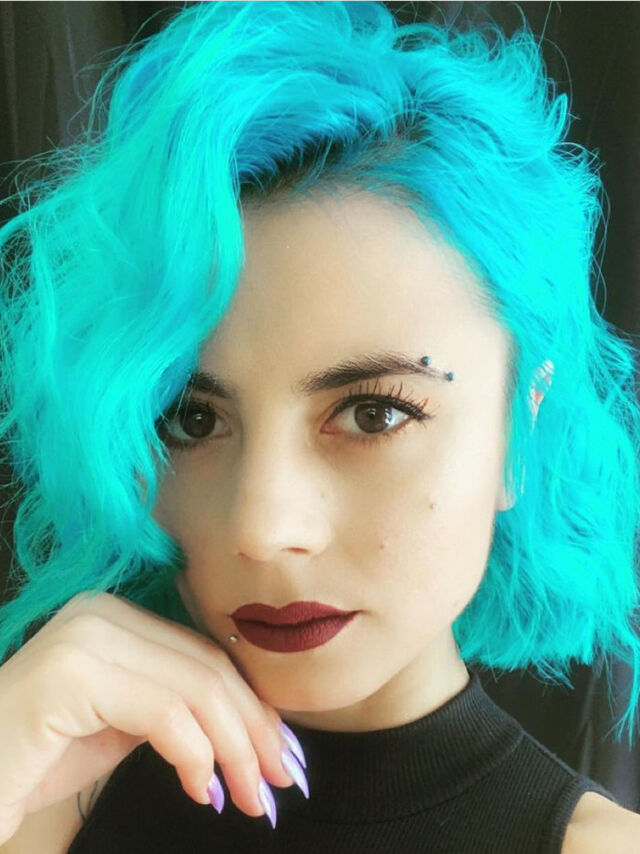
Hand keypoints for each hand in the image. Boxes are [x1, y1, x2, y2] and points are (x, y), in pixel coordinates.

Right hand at [0, 591, 298, 844]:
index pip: (206, 652)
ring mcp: (85, 637)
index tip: (281, 749)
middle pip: (208, 667)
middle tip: (280, 779)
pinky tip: (200, 789)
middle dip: (254, 728)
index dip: (253, 703)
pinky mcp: (71, 675)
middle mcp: (102, 611)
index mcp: (117, 613)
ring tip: (250, 796)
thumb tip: (251, 724)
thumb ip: (175, 705)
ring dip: (235, 749)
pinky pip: (163, 713)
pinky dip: (196, 756)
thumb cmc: (41, 756)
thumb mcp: (124, 721)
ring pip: (196, 688)